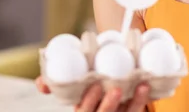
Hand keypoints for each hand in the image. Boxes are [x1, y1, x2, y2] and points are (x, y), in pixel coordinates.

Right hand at [35, 76, 149, 111]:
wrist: (104, 88)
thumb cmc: (87, 88)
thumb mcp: (72, 88)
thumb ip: (55, 85)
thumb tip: (41, 84)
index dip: (88, 102)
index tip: (95, 86)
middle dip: (109, 106)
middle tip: (116, 89)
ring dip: (135, 103)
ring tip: (141, 86)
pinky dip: (143, 101)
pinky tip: (147, 88)